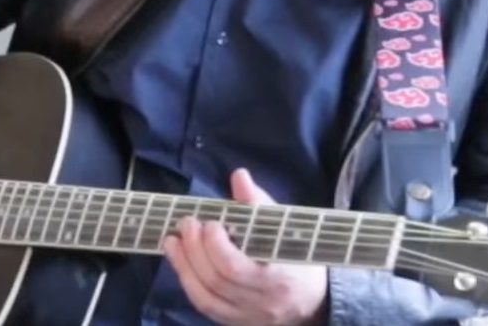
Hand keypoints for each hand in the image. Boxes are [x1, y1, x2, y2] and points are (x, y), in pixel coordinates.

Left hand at [163, 168, 327, 325]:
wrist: (314, 300)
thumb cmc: (297, 255)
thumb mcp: (285, 227)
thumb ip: (260, 203)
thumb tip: (239, 176)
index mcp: (279, 277)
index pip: (236, 268)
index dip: (215, 246)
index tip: (211, 222)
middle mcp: (262, 303)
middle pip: (218, 281)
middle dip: (196, 250)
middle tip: (187, 224)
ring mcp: (247, 316)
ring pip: (206, 297)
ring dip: (184, 266)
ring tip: (173, 240)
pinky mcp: (235, 322)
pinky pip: (205, 306)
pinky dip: (188, 282)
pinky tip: (180, 262)